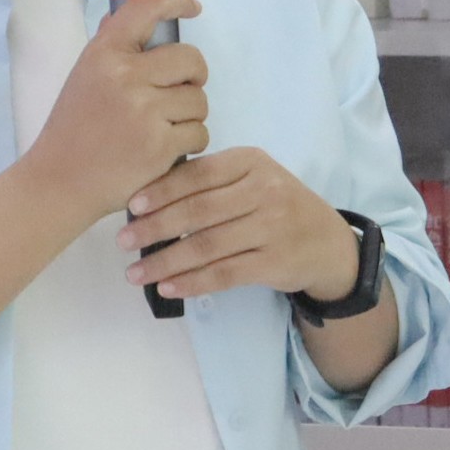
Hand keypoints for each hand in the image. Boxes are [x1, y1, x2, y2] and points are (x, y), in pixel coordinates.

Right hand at [19, 0, 207, 222]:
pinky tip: (166, 147)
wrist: (59, 182)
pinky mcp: (161, 146)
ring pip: (199, 100)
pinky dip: (190, 141)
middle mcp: (126, 76)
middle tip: (179, 90)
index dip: (177, 0)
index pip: (148, 9)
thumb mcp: (84, 76)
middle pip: (191, 59)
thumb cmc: (73, 127)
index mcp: (104, 53)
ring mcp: (145, 111)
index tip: (192, 7)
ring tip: (165, 125)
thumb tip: (136, 12)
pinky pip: (199, 132)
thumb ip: (112, 45)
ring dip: (190, 113)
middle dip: (194, 75)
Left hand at [115, 147, 359, 304]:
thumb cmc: (276, 204)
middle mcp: (264, 191)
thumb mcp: (252, 177)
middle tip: (122, 240)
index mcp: (251, 161)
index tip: (131, 206)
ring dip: (165, 262)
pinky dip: (192, 282)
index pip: (198, 175)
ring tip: (135, 273)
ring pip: (207, 246)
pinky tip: (167, 287)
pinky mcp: (275, 263)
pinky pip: (225, 274)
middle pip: (199, 211)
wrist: (327, 241)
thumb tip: (150, 196)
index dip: (162, 190)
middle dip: (155, 228)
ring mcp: (272, 228)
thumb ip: (212, 180)